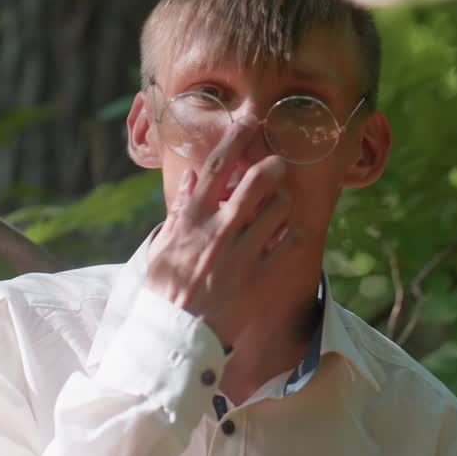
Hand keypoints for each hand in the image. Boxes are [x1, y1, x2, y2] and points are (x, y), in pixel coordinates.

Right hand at [144, 117, 300, 346]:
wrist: (175, 335)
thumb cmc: (166, 289)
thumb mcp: (163, 246)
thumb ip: (180, 210)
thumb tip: (192, 179)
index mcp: (192, 219)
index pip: (217, 166)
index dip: (236, 137)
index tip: (250, 120)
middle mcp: (219, 231)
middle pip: (257, 182)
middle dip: (272, 166)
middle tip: (278, 162)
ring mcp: (242, 254)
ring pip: (279, 210)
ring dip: (283, 203)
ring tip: (279, 207)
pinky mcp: (260, 278)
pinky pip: (289, 245)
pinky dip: (293, 235)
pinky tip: (289, 236)